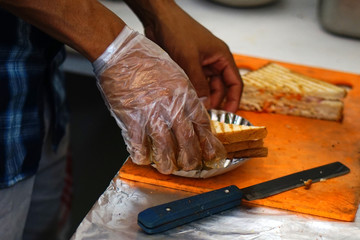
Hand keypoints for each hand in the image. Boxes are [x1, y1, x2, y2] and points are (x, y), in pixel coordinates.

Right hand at [93, 27, 226, 173]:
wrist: (121, 52)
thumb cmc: (148, 59)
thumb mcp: (176, 73)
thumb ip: (185, 95)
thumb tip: (190, 116)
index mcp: (185, 94)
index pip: (202, 124)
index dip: (208, 143)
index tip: (211, 153)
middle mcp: (171, 106)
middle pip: (187, 141)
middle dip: (191, 158)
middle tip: (191, 166)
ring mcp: (151, 114)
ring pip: (165, 148)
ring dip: (167, 163)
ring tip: (168, 168)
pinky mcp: (131, 119)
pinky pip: (138, 145)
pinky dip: (142, 155)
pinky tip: (143, 159)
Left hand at [130, 1, 242, 112]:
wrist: (158, 19)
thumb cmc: (178, 30)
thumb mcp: (190, 59)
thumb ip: (199, 83)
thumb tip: (205, 104)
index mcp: (222, 57)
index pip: (235, 83)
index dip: (234, 100)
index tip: (228, 116)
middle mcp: (213, 62)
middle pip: (220, 88)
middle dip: (214, 102)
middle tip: (205, 115)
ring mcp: (200, 65)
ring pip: (206, 87)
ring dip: (202, 98)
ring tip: (195, 110)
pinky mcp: (188, 67)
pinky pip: (194, 84)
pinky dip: (192, 92)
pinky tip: (186, 100)